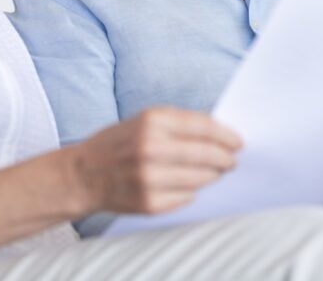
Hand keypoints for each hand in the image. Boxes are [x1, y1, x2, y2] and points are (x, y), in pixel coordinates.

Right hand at [68, 107, 241, 213]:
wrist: (84, 174)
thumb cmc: (118, 143)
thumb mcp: (143, 120)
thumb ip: (178, 124)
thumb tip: (219, 133)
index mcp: (151, 121)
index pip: (203, 127)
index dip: (226, 136)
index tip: (238, 142)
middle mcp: (150, 148)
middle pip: (206, 154)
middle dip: (225, 158)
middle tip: (232, 160)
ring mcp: (149, 178)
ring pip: (200, 178)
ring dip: (212, 175)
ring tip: (215, 172)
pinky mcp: (149, 202)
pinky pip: (186, 197)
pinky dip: (192, 192)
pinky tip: (189, 186)